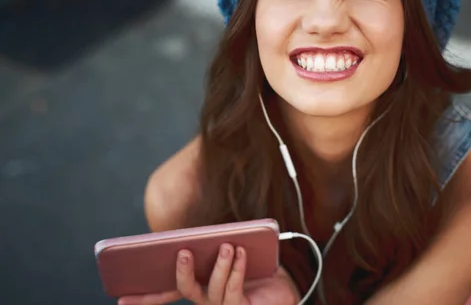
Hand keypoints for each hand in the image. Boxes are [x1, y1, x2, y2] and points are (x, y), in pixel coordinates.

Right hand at [118, 244, 299, 304]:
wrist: (284, 284)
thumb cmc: (254, 266)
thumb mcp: (228, 252)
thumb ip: (212, 247)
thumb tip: (194, 236)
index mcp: (198, 286)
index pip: (165, 294)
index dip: (144, 298)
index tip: (121, 298)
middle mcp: (206, 299)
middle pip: (185, 290)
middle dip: (183, 272)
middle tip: (184, 253)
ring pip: (212, 289)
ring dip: (220, 265)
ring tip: (227, 246)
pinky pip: (233, 292)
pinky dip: (236, 271)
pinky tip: (239, 254)